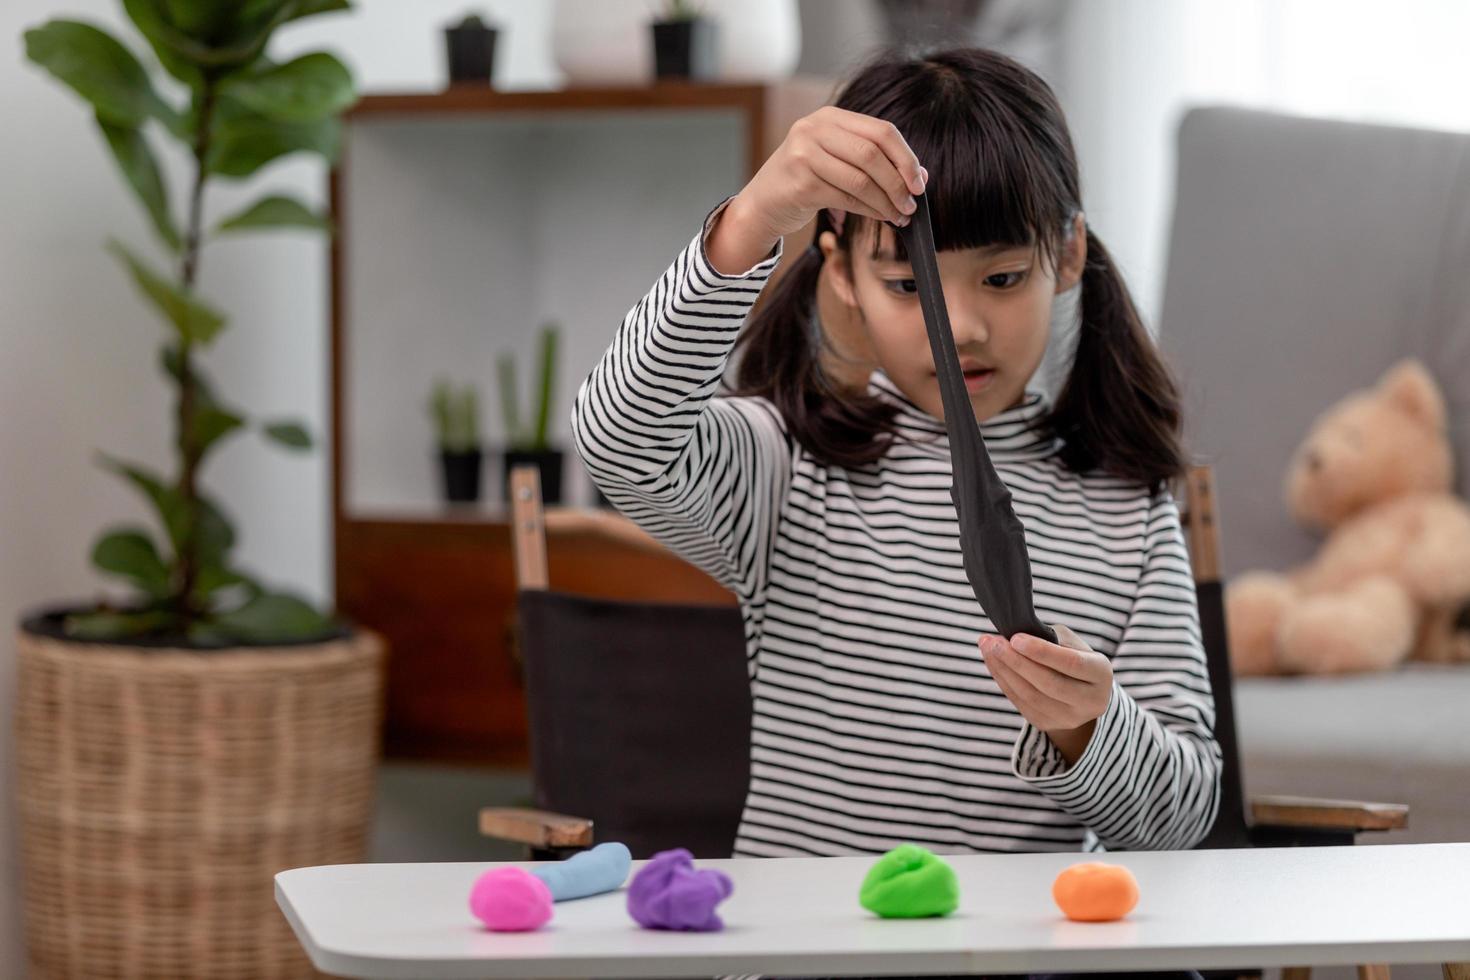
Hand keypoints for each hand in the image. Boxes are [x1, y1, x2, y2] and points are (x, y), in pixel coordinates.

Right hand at [706, 106, 926, 273]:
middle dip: (898, 182)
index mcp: (829, 117)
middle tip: (912, 204)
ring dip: (886, 200)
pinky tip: (881, 216)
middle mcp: (814, 129)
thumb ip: (871, 160)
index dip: (906, 157)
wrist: (762, 204)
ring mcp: (804, 154)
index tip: (919, 182)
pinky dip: (869, 210)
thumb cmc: (804, 182)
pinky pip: (846, 197)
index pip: (881, 131)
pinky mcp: (800, 182)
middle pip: (872, 153)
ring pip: (861, 178)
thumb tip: (919, 176)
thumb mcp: (835, 159)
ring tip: (899, 215)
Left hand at [979, 624, 1112, 765]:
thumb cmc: (1072, 656)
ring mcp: (1070, 718)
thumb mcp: (1070, 642)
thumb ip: (1048, 639)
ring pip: (1030, 695)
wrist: (1079, 691)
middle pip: (1048, 683)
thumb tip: (1013, 639)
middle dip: (1016, 661)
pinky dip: (1003, 681)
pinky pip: (1020, 703)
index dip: (1041, 651)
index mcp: (1101, 674)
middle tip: (992, 642)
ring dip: (1004, 671)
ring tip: (988, 649)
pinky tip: (993, 663)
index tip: (1015, 638)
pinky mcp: (1048, 724)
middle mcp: (1091, 701)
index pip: (1071, 663)